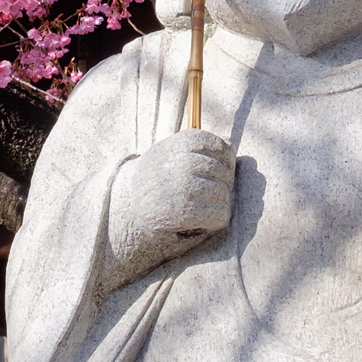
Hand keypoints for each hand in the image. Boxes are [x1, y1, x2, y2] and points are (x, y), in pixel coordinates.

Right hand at [103, 129, 234, 289]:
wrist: (130, 207)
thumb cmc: (158, 178)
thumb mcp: (172, 153)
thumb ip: (200, 148)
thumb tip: (232, 146)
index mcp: (180, 143)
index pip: (220, 147)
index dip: (224, 160)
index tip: (215, 170)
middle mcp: (181, 163)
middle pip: (224, 172)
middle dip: (223, 184)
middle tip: (209, 192)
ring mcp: (182, 187)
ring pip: (224, 194)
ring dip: (220, 203)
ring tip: (204, 205)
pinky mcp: (183, 211)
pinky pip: (219, 214)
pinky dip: (216, 218)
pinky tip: (203, 218)